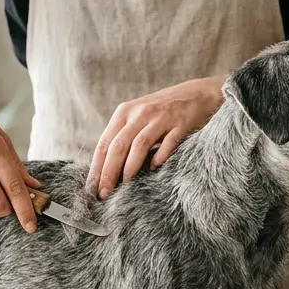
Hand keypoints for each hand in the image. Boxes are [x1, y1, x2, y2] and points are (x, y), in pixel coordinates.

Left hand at [87, 75, 224, 199]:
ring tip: (125, 186)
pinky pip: (168, 142)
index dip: (97, 167)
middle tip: (104, 193)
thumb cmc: (162, 112)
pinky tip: (154, 169)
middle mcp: (140, 113)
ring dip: (130, 167)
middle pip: (119, 145)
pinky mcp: (180, 123)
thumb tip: (104, 168)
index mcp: (124, 112)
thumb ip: (123, 136)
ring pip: (139, 144)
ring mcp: (161, 117)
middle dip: (109, 172)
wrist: (196, 94)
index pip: (105, 143)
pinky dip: (160, 156)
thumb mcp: (137, 117)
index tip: (91, 188)